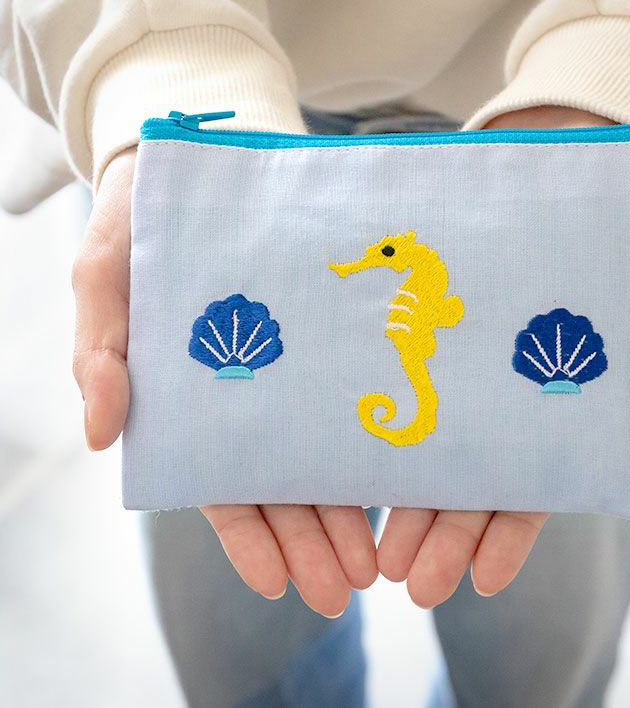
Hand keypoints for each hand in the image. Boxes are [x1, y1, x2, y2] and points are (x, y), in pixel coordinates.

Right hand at [71, 148, 376, 617]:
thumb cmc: (139, 225)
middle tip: (346, 586)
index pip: (220, 488)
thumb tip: (101, 435)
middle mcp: (247, 401)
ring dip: (347, 513)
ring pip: (323, 459)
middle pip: (282, 489)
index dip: (249, 539)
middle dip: (312, 542)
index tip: (279, 582)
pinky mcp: (327, 344)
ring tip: (377, 559)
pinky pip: (351, 402)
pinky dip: (370, 445)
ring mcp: (292, 376)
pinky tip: (400, 481)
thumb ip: (101, 353)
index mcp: (192, 404)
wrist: (193, 171)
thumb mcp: (104, 279)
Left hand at [376, 105, 629, 607]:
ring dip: (404, 505)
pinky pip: (399, 381)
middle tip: (409, 580)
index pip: (536, 484)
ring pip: (429, 449)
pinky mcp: (424, 326)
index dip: (508, 534)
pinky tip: (355, 467)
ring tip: (378, 553)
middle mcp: (505, 396)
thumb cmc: (628, 221)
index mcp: (562, 404)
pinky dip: (382, 429)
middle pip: (472, 481)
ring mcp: (462, 365)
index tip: (481, 578)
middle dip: (442, 536)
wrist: (568, 154)